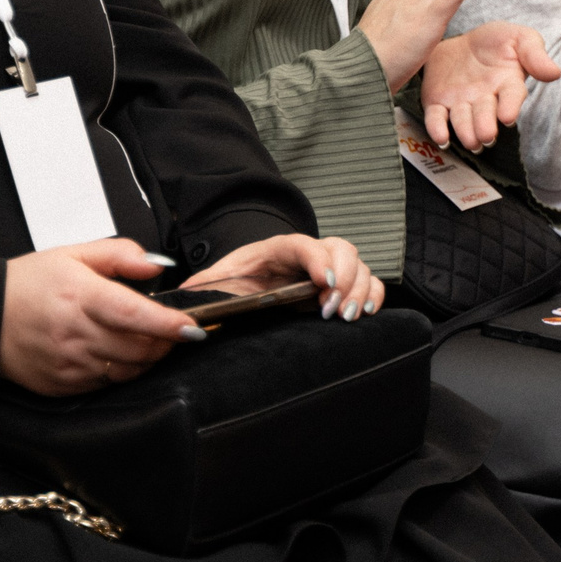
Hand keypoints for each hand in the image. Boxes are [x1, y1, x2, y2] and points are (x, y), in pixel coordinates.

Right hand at [0, 237, 197, 394]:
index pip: (134, 314)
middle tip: (174, 331)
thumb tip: (156, 266)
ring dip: (147, 359)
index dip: (167, 324)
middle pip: (137, 348)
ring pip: (126, 371)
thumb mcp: (73, 253)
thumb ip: (120, 255)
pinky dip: (121, 371)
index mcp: (80, 296)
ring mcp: (68, 364)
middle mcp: (75, 334)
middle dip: (165, 343)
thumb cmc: (27, 284)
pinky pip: (105, 384)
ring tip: (149, 341)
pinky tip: (117, 354)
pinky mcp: (63, 385)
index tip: (191, 327)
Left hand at [181, 233, 382, 323]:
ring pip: (360, 265)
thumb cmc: (237, 280)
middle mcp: (309, 254)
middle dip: (344, 278)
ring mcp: (329, 268)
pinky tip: (366, 313)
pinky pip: (370, 282)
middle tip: (334, 310)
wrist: (250, 279)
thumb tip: (186, 298)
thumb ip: (205, 286)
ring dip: (360, 290)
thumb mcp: (218, 280)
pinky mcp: (342, 285)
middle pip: (341, 249)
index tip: (322, 283)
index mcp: (278, 248)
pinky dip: (374, 295)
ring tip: (347, 317)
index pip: (305, 244)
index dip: (317, 259)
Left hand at [420, 21, 559, 150]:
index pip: (511, 96)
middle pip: (485, 114)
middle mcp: (485, 99)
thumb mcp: (518, 38)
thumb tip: (555, 72)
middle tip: (487, 135)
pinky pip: (436, 118)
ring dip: (466, 132)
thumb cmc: (495, 42)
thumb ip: (535, 53)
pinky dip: (437, 129)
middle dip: (486, 126)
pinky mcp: (438, 103)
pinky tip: (440, 137)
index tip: (508, 116)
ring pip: (462, 121)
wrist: (461, 41)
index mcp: (507, 84)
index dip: (510, 106)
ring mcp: (461, 103)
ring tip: (470, 140)